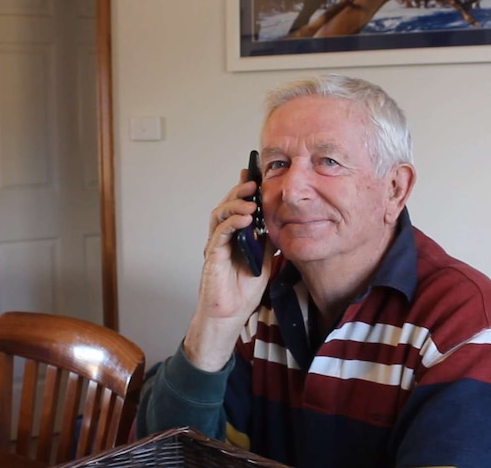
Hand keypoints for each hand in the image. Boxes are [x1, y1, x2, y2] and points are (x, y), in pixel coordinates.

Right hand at [183, 170, 272, 370]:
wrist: (230, 315)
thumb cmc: (243, 292)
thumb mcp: (264, 262)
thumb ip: (267, 243)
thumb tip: (278, 224)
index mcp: (236, 237)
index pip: (239, 207)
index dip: (245, 190)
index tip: (255, 175)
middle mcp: (223, 237)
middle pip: (227, 206)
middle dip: (239, 191)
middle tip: (253, 182)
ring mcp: (216, 245)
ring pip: (220, 215)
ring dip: (235, 204)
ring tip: (250, 200)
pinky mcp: (212, 255)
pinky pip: (219, 233)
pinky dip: (231, 223)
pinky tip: (244, 219)